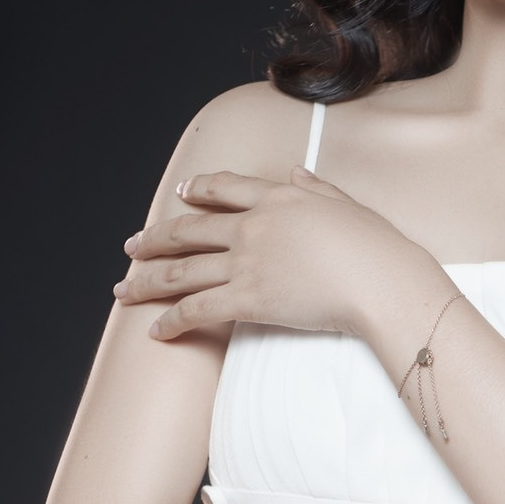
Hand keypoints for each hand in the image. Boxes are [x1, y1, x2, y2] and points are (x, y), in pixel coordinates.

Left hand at [115, 166, 416, 339]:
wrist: (380, 279)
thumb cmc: (375, 245)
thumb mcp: (345, 204)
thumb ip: (315, 188)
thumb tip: (297, 172)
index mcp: (277, 198)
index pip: (225, 188)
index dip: (198, 190)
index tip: (181, 195)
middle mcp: (253, 226)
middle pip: (188, 230)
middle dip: (154, 239)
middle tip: (132, 247)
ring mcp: (246, 262)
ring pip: (181, 271)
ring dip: (147, 281)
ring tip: (124, 291)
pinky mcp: (247, 299)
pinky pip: (198, 310)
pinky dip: (172, 321)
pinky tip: (156, 331)